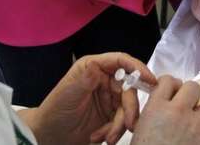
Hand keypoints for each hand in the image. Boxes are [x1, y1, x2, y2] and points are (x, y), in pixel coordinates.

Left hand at [20, 53, 154, 144]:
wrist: (48, 137)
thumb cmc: (54, 110)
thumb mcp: (68, 93)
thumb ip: (85, 79)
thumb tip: (97, 66)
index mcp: (94, 68)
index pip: (121, 61)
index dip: (138, 67)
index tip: (150, 79)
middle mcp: (105, 80)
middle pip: (129, 89)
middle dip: (129, 109)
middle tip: (128, 125)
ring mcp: (109, 99)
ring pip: (127, 108)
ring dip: (120, 125)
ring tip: (108, 138)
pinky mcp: (110, 116)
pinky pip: (122, 122)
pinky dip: (114, 132)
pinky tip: (100, 137)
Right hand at [131, 76, 199, 144]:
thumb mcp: (140, 129)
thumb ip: (153, 112)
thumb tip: (162, 104)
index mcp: (156, 108)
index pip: (168, 80)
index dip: (171, 85)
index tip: (171, 91)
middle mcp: (177, 112)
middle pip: (192, 87)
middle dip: (189, 96)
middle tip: (184, 107)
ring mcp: (194, 126)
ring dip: (199, 117)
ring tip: (190, 130)